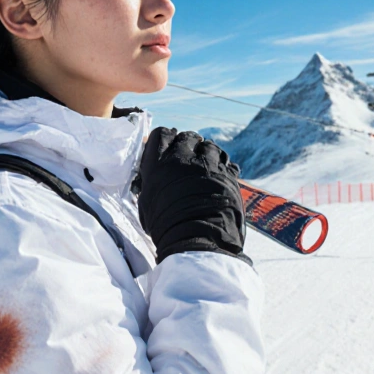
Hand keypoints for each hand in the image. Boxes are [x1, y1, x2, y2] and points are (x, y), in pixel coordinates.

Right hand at [136, 128, 248, 264]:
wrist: (197, 239)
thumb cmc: (166, 228)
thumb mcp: (147, 204)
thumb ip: (152, 183)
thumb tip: (153, 177)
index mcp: (157, 164)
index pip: (161, 134)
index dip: (166, 138)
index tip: (169, 147)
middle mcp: (181, 158)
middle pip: (186, 137)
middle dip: (188, 145)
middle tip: (189, 158)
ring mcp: (205, 164)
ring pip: (208, 145)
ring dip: (207, 153)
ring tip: (206, 167)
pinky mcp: (225, 172)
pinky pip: (225, 159)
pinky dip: (223, 164)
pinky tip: (220, 174)